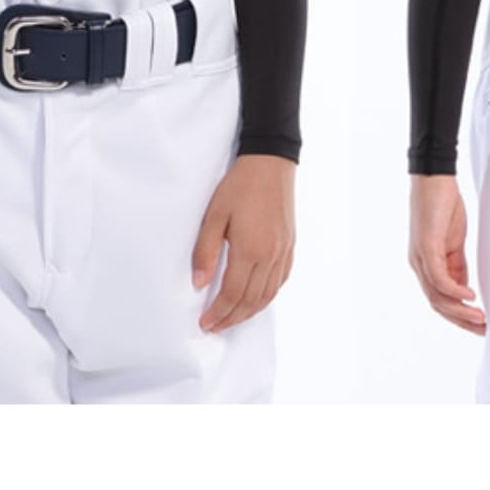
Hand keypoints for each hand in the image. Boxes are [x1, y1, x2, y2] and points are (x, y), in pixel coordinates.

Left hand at [191, 154, 295, 333]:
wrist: (270, 163)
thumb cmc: (240, 185)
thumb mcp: (214, 215)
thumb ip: (205, 251)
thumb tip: (200, 283)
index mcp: (251, 249)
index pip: (233, 294)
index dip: (218, 313)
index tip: (206, 323)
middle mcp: (271, 255)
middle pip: (252, 300)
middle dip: (232, 318)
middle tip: (215, 327)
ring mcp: (283, 251)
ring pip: (268, 294)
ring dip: (249, 312)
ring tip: (232, 318)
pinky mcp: (290, 245)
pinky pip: (280, 280)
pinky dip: (267, 296)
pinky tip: (257, 298)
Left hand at [409, 175, 485, 334]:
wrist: (434, 178)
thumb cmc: (443, 206)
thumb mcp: (454, 242)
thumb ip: (457, 266)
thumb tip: (465, 289)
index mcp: (426, 264)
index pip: (439, 299)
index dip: (459, 315)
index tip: (479, 324)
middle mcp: (418, 264)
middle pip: (437, 304)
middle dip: (461, 320)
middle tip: (483, 330)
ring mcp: (420, 257)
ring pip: (437, 296)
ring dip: (460, 311)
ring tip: (480, 319)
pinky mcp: (426, 247)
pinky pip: (439, 279)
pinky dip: (455, 291)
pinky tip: (470, 297)